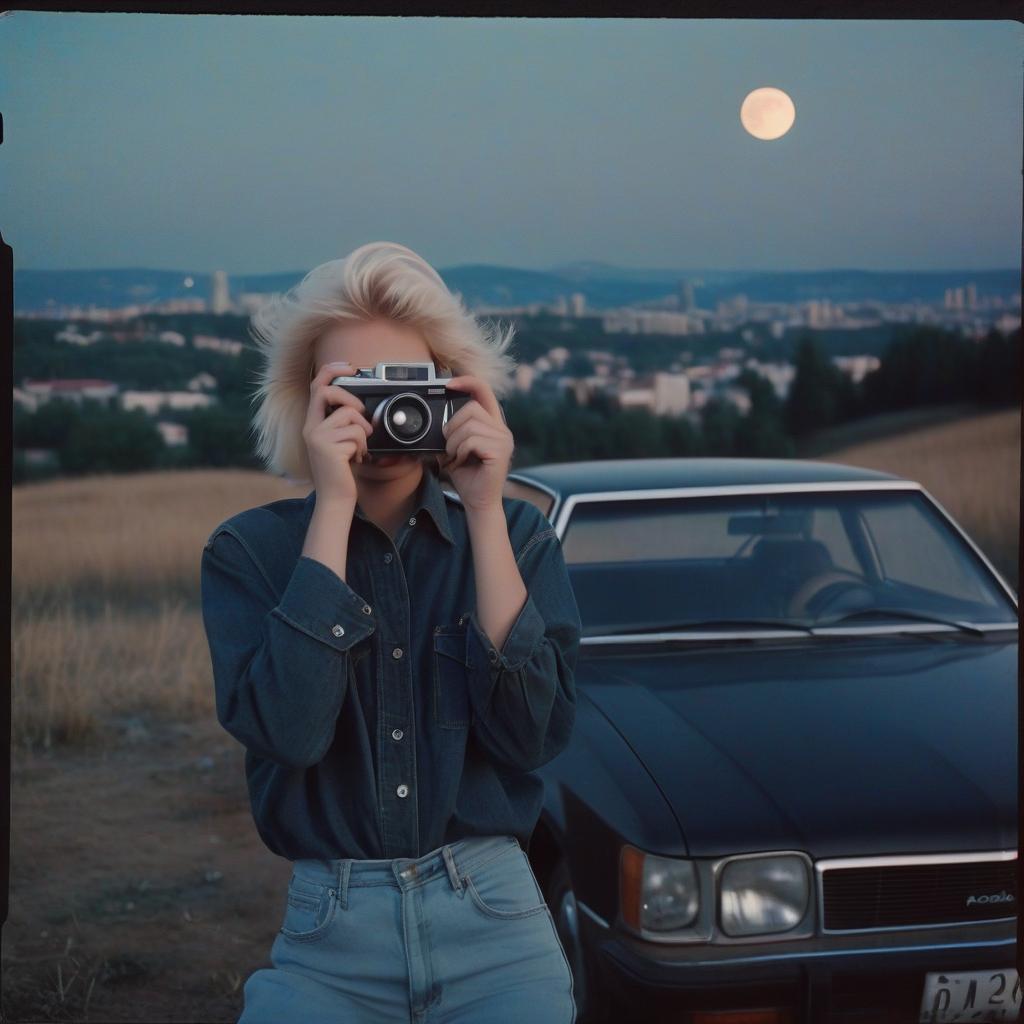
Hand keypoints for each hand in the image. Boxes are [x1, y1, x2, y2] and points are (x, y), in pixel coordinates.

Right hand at [302, 362, 373, 505]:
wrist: (336, 498)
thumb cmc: (341, 471)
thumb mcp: (338, 442)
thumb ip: (341, 423)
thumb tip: (358, 406)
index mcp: (312, 424)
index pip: (317, 386)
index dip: (331, 370)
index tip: (349, 366)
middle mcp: (311, 428)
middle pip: (329, 392)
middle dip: (351, 400)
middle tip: (361, 417)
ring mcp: (318, 438)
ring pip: (351, 417)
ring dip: (363, 434)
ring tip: (358, 449)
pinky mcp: (329, 449)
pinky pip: (357, 435)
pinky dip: (363, 447)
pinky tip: (356, 459)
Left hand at [440, 375, 513, 512]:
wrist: (478, 501)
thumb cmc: (467, 476)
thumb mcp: (456, 447)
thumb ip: (454, 429)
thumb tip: (438, 416)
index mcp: (493, 424)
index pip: (484, 391)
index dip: (467, 381)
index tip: (448, 383)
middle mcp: (502, 429)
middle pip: (471, 408)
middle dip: (452, 427)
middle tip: (450, 447)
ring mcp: (503, 440)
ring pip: (469, 425)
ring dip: (454, 442)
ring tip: (456, 457)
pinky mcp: (500, 451)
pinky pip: (471, 441)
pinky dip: (460, 452)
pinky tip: (463, 462)